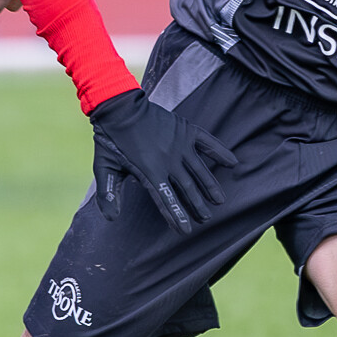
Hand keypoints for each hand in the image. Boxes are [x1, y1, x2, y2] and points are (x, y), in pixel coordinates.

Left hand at [88, 89, 238, 232]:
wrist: (119, 106)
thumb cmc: (110, 138)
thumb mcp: (104, 167)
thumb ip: (108, 193)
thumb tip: (111, 219)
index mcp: (149, 171)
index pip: (166, 199)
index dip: (176, 215)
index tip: (185, 230)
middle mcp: (168, 160)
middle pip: (187, 188)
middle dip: (197, 205)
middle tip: (205, 218)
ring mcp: (179, 144)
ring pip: (200, 170)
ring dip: (210, 186)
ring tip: (219, 200)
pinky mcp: (185, 130)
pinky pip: (208, 142)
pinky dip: (220, 152)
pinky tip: (232, 163)